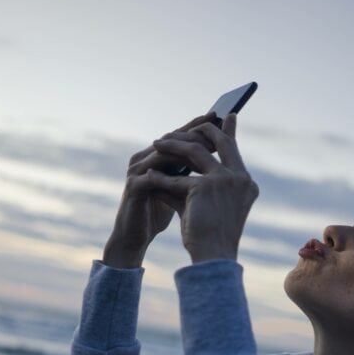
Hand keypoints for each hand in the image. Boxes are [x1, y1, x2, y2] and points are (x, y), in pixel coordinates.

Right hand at [104, 113, 217, 265]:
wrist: (135, 237)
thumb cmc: (157, 212)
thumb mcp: (180, 188)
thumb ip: (191, 172)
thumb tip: (217, 159)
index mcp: (154, 156)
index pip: (179, 135)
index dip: (198, 126)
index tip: (220, 117)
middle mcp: (143, 158)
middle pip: (171, 139)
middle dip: (195, 134)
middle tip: (216, 128)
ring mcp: (136, 171)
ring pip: (164, 154)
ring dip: (186, 151)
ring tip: (208, 150)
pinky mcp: (133, 187)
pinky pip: (154, 177)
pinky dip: (173, 175)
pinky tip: (192, 177)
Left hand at [141, 114, 258, 262]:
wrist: (213, 258)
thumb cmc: (211, 237)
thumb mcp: (206, 204)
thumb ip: (196, 182)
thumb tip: (173, 165)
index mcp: (246, 183)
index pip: (234, 149)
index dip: (226, 131)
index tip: (222, 115)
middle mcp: (241, 178)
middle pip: (219, 140)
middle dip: (197, 130)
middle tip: (178, 129)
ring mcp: (225, 180)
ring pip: (195, 150)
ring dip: (173, 144)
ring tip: (156, 143)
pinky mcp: (206, 187)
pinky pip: (178, 177)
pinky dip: (162, 178)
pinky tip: (148, 177)